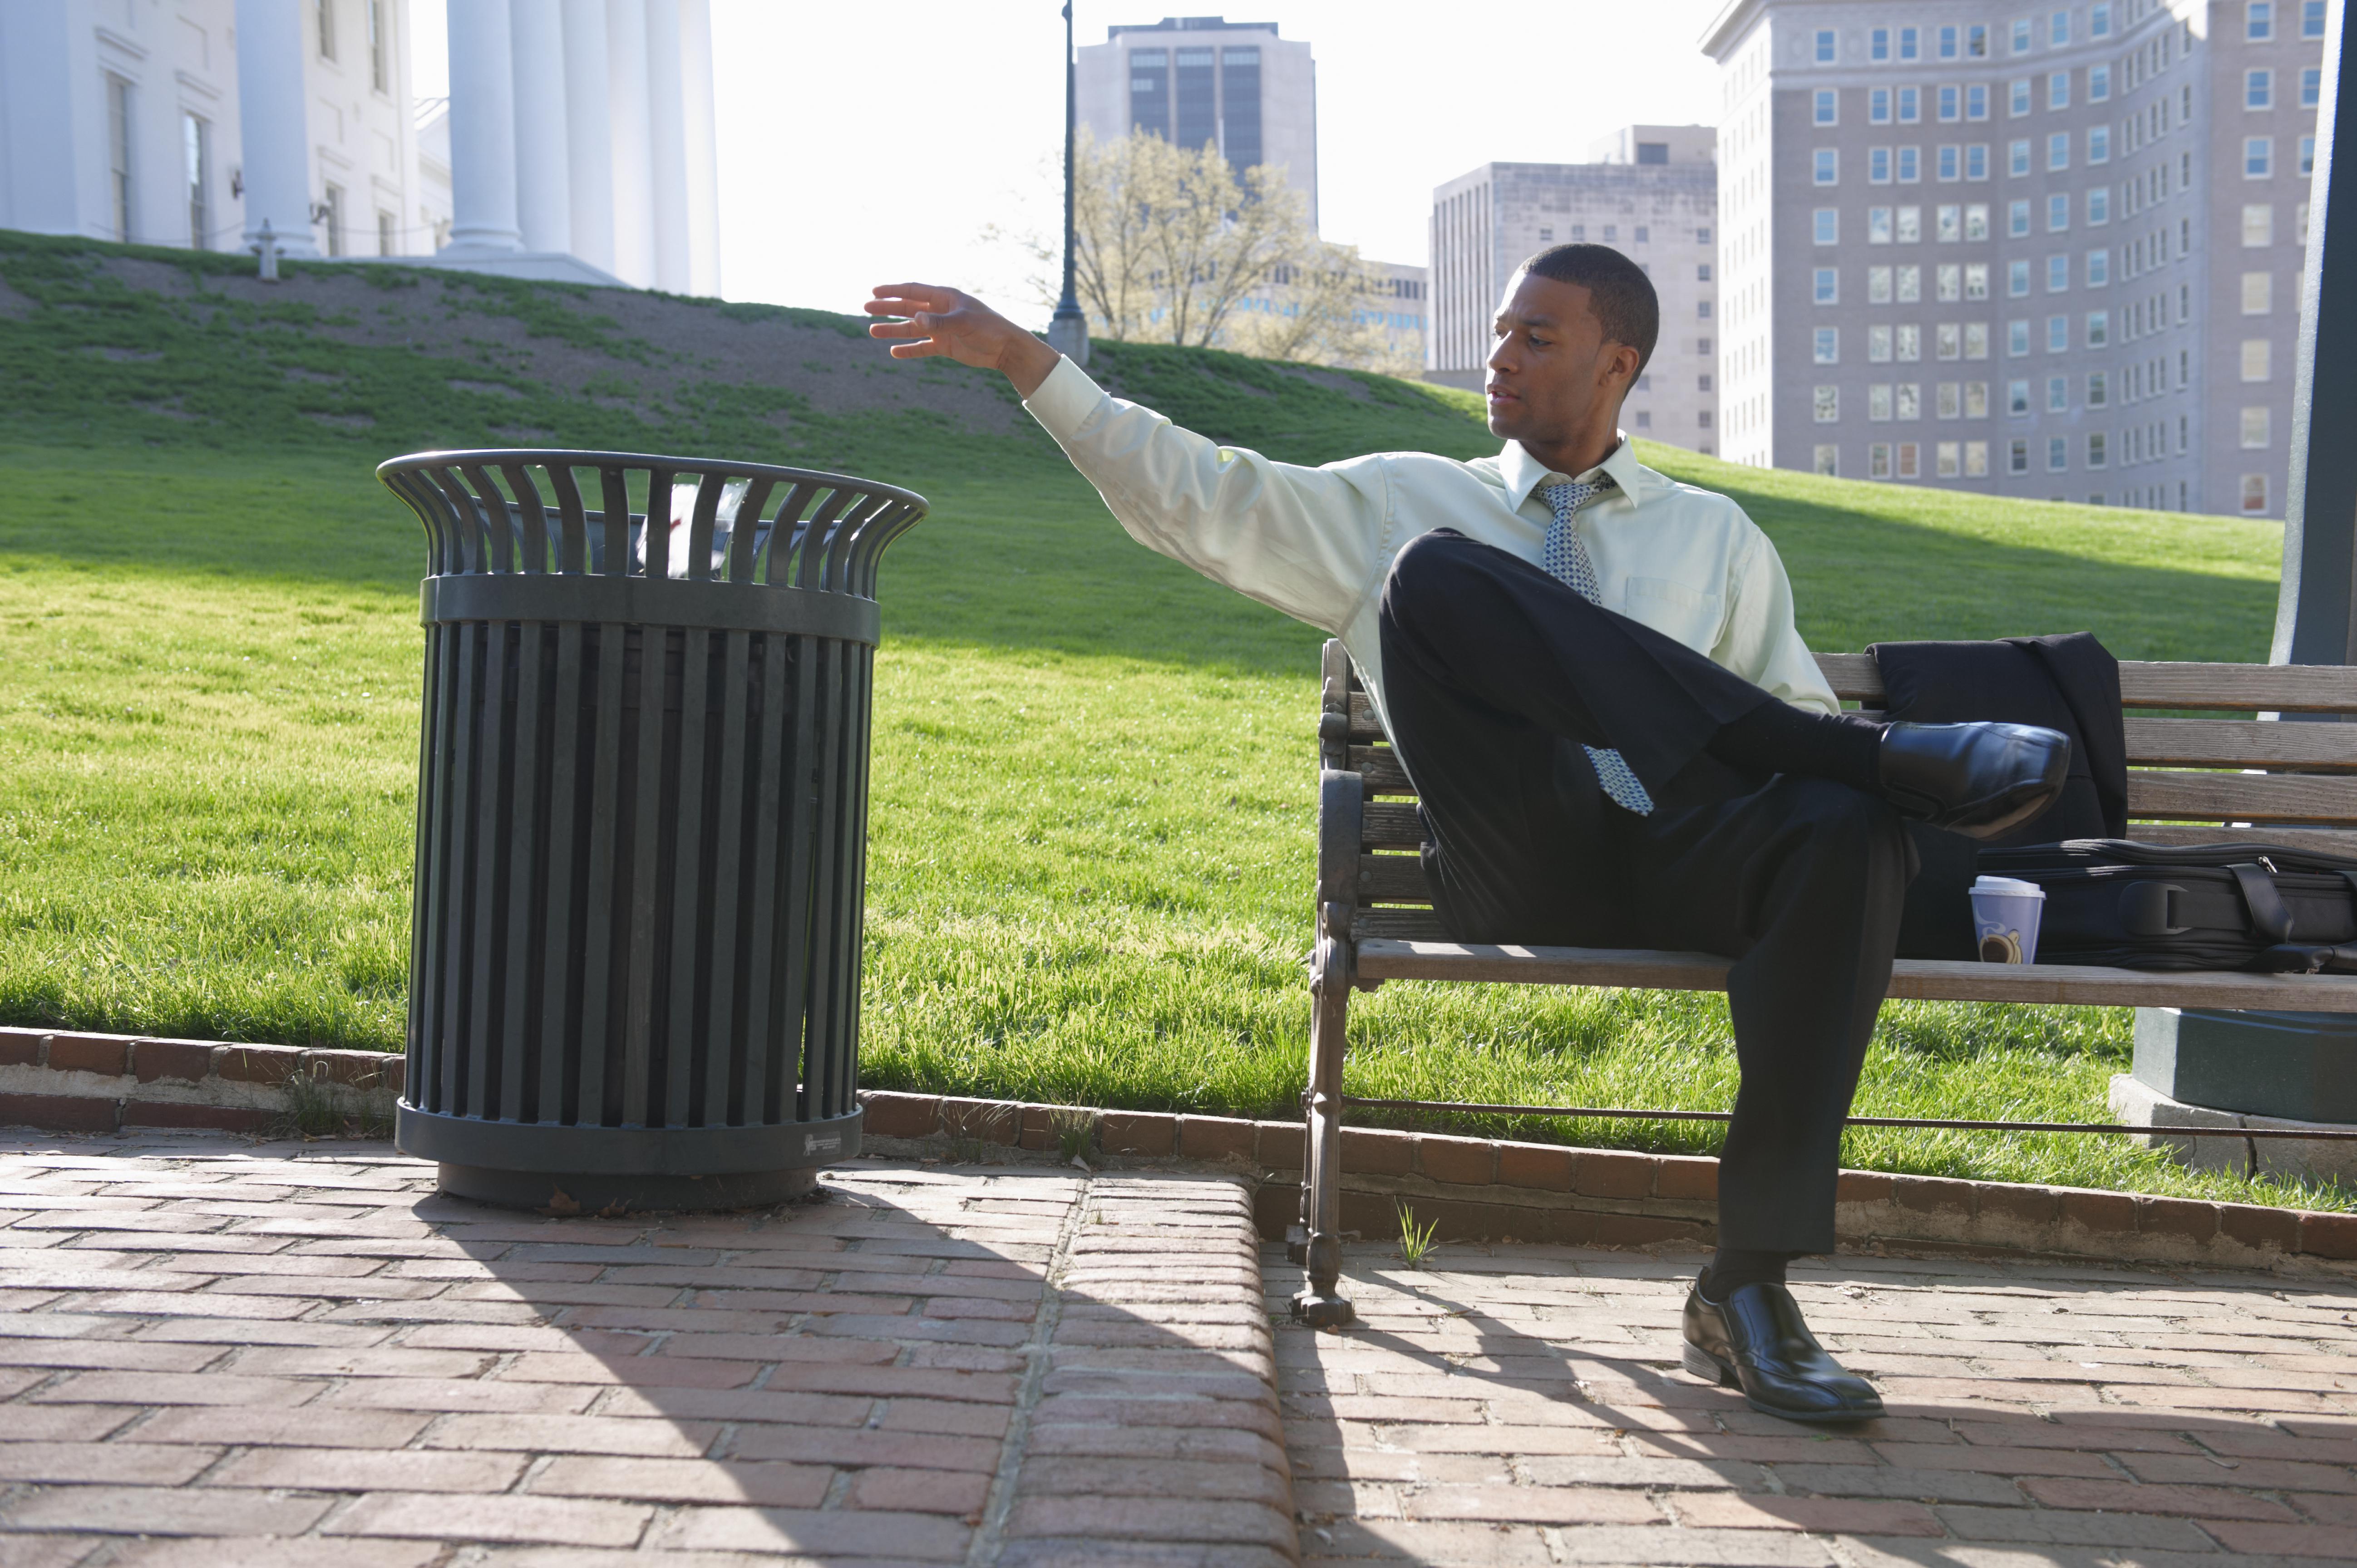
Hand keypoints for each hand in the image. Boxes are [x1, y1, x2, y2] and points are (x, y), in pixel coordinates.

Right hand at [864, 283, 1062, 397]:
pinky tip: (894, 352)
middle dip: (887, 308)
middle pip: (907, 307)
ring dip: (893, 329)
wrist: (1006, 348)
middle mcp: (940, 311)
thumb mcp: (964, 322)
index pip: (913, 290)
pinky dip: (909, 349)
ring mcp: (941, 329)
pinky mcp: (945, 346)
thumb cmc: (989, 327)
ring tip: (872, 331)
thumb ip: (939, 321)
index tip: (874, 291)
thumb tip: (916, 318)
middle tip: (865, 308)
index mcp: (944, 298)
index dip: (893, 290)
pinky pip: (922, 347)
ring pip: (911, 328)